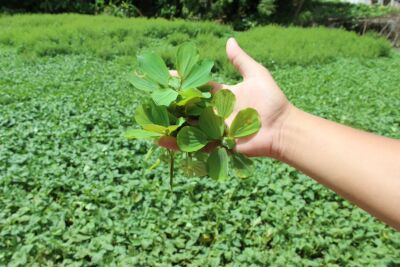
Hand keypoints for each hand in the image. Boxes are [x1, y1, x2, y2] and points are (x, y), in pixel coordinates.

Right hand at [160, 38, 291, 157]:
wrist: (282, 128)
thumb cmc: (272, 101)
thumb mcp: (256, 75)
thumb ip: (241, 60)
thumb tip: (229, 40)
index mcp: (222, 95)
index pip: (198, 86)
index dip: (183, 80)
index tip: (168, 74)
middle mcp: (215, 111)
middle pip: (189, 106)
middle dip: (172, 102)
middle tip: (154, 96)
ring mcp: (214, 128)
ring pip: (188, 124)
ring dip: (171, 122)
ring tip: (152, 118)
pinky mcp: (216, 143)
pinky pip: (196, 143)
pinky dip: (179, 143)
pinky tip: (161, 140)